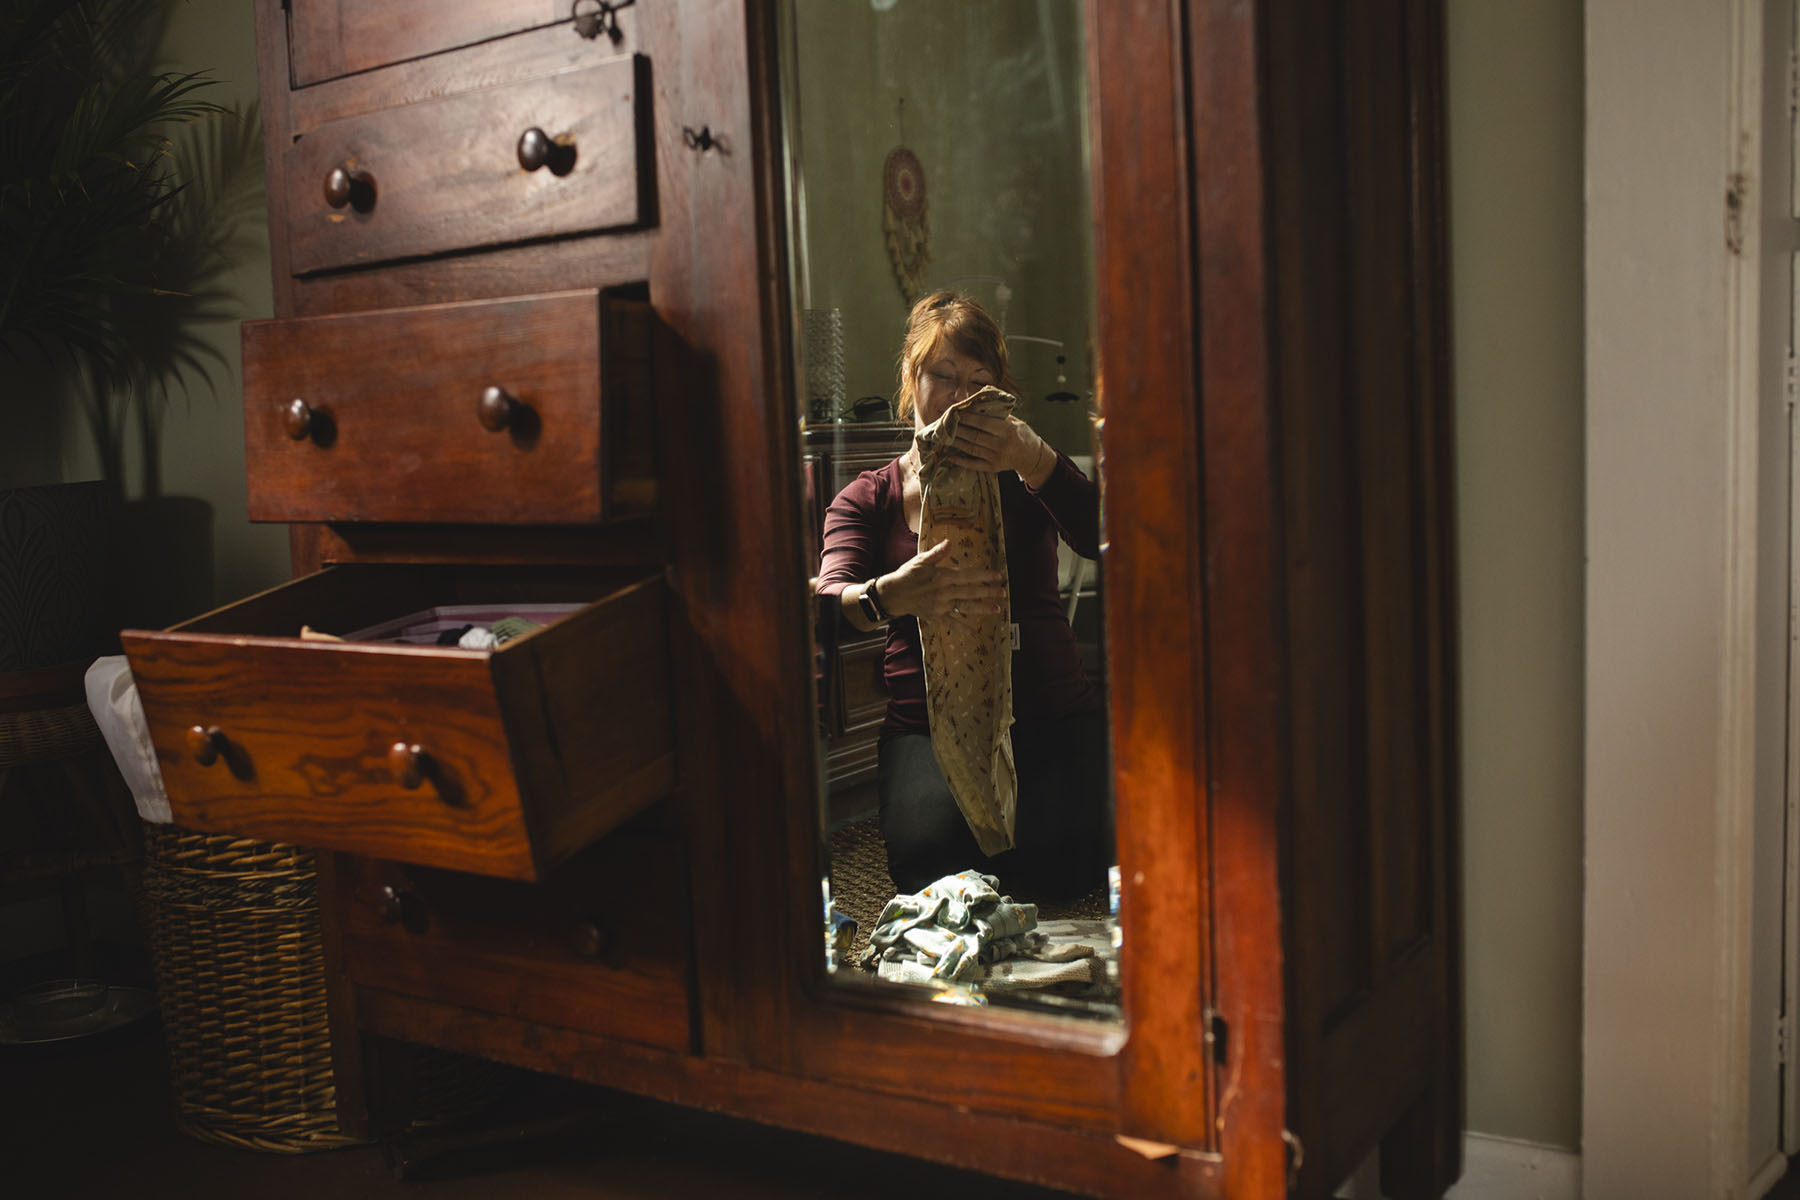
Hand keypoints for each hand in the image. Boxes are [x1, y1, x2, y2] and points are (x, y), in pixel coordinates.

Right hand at [879, 539, 1005, 630]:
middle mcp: (944, 592)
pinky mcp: (936, 616)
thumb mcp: (921, 561)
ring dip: (982, 609)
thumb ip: (937, 553)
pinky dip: (962, 628)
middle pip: (970, 592)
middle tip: (1003, 592)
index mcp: (942, 577)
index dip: (984, 576)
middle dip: (988, 592)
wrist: (893, 594)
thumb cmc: (907, 575)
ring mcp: (941, 606)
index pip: (968, 576)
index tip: (998, 576)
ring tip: (997, 609)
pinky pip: (951, 623)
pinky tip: (973, 632)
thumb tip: (949, 543)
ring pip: (965, 607)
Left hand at [940, 410, 1054, 486]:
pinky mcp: (992, 468)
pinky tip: (950, 455)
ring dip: (956, 442)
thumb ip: (999, 411)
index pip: (984, 423)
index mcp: (1008, 431)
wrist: (1032, 457)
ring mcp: (996, 458)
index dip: (968, 417)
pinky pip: (974, 464)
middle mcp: (1002, 445)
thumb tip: (982, 395)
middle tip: (945, 422)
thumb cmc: (1022, 435)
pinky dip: (961, 461)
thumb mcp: (1015, 420)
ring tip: (944, 434)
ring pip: (971, 449)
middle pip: (975, 436)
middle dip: (958, 428)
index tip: (956, 412)